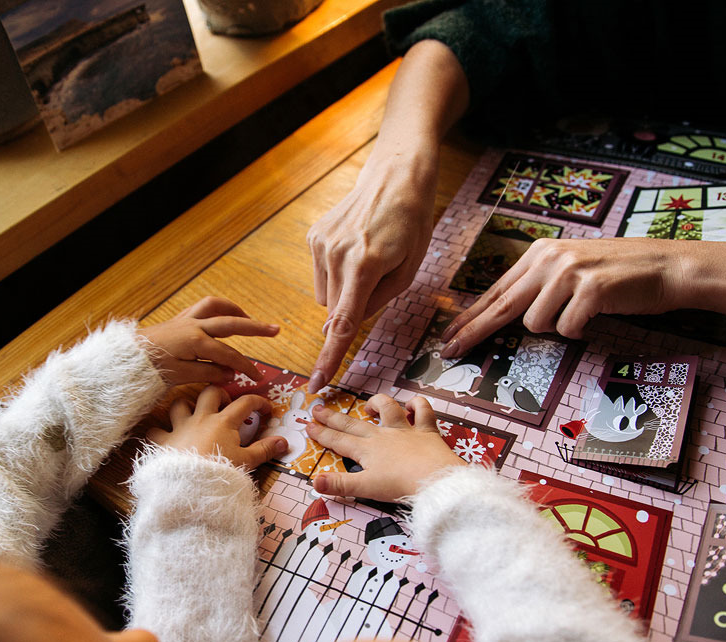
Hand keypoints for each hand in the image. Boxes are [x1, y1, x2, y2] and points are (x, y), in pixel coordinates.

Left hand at [140, 296, 278, 385]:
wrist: (126, 357)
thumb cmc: (150, 368)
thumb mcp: (180, 376)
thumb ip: (207, 373)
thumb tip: (230, 374)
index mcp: (196, 341)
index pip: (228, 355)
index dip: (244, 366)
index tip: (257, 377)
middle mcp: (194, 325)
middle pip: (231, 323)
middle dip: (255, 327)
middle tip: (276, 329)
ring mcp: (186, 319)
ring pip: (216, 307)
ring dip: (235, 310)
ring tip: (250, 318)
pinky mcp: (179, 319)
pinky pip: (203, 307)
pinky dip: (218, 309)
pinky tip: (224, 316)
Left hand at [147, 385, 286, 469]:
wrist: (191, 490)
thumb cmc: (221, 474)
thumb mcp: (247, 463)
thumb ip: (265, 450)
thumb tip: (283, 442)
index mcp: (224, 422)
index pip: (245, 403)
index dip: (258, 402)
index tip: (265, 409)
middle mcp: (201, 419)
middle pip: (210, 392)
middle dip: (220, 394)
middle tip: (226, 406)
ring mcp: (179, 428)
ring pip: (179, 403)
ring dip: (187, 406)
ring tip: (193, 416)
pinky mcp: (162, 442)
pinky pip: (156, 430)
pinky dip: (159, 431)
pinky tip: (164, 436)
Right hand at [305, 149, 436, 391]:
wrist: (395, 175)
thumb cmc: (411, 224)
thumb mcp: (408, 270)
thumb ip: (377, 302)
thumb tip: (343, 325)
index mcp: (365, 266)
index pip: (342, 323)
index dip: (329, 358)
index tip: (315, 383)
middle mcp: (336, 255)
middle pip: (335, 311)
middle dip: (352, 310)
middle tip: (378, 279)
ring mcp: (320, 244)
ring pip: (325, 296)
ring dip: (344, 290)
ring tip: (367, 258)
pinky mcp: (313, 236)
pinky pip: (320, 275)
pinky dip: (336, 272)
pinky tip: (354, 247)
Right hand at [306, 394, 463, 500]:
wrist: (433, 480)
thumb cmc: (400, 485)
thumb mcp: (365, 488)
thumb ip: (339, 484)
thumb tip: (314, 482)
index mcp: (367, 450)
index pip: (339, 440)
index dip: (322, 434)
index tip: (309, 425)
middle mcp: (383, 436)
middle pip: (354, 424)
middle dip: (334, 417)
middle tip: (319, 409)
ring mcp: (405, 431)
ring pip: (388, 408)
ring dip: (376, 404)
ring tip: (368, 408)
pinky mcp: (426, 431)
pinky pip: (423, 411)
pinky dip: (418, 404)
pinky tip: (412, 404)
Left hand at [439, 238, 686, 357]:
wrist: (667, 266)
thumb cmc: (620, 274)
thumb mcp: (572, 269)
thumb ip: (540, 285)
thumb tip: (505, 314)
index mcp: (542, 252)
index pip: (496, 290)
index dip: (470, 316)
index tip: (448, 335)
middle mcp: (550, 258)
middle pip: (500, 306)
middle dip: (472, 333)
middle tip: (448, 352)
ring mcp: (570, 272)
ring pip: (536, 323)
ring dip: (556, 327)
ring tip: (581, 313)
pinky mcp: (591, 290)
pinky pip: (567, 328)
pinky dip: (581, 330)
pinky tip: (597, 315)